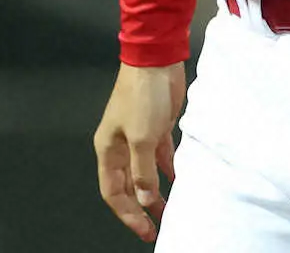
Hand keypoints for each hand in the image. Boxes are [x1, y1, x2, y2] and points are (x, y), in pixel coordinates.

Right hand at [94, 62, 185, 241]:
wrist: (156, 59)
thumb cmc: (142, 96)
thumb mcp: (142, 138)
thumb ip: (143, 172)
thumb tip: (146, 200)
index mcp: (108, 150)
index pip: (113, 192)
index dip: (127, 214)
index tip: (144, 230)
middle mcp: (121, 146)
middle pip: (129, 185)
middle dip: (141, 207)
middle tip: (158, 227)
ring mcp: (140, 136)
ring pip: (146, 172)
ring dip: (156, 190)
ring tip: (170, 209)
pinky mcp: (158, 126)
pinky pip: (161, 156)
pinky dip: (169, 168)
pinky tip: (180, 180)